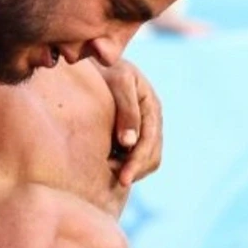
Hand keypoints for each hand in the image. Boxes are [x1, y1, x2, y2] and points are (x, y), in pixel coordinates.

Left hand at [99, 60, 162, 186]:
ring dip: (132, 169)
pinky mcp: (132, 133)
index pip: (150, 141)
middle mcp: (152, 118)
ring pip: (148, 159)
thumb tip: (129, 143)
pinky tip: (109, 167)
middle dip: (135, 170)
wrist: (94, 63)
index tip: (123, 178)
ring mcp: (144, 126)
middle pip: (152, 155)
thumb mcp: (118, 82)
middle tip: (116, 183)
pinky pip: (136, 157)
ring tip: (110, 174)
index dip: (137, 161)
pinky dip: (126, 165)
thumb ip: (126, 110)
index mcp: (151, 105)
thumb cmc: (105, 68)